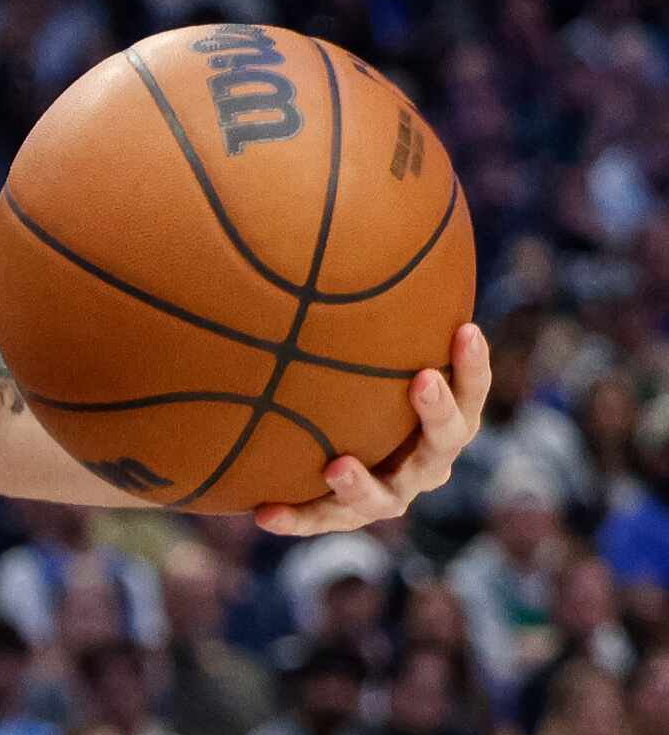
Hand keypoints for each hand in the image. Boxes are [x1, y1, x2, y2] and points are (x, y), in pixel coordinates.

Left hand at [255, 323, 490, 535]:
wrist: (315, 448)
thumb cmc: (347, 383)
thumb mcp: (360, 349)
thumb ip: (366, 312)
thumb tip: (351, 216)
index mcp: (440, 419)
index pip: (469, 388)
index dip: (473, 364)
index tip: (465, 327)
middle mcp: (423, 459)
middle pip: (444, 441)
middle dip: (438, 411)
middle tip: (422, 379)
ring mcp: (389, 493)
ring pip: (385, 498)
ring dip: (364, 482)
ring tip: (338, 464)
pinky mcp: (343, 515)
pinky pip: (319, 518)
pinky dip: (296, 515)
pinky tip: (261, 512)